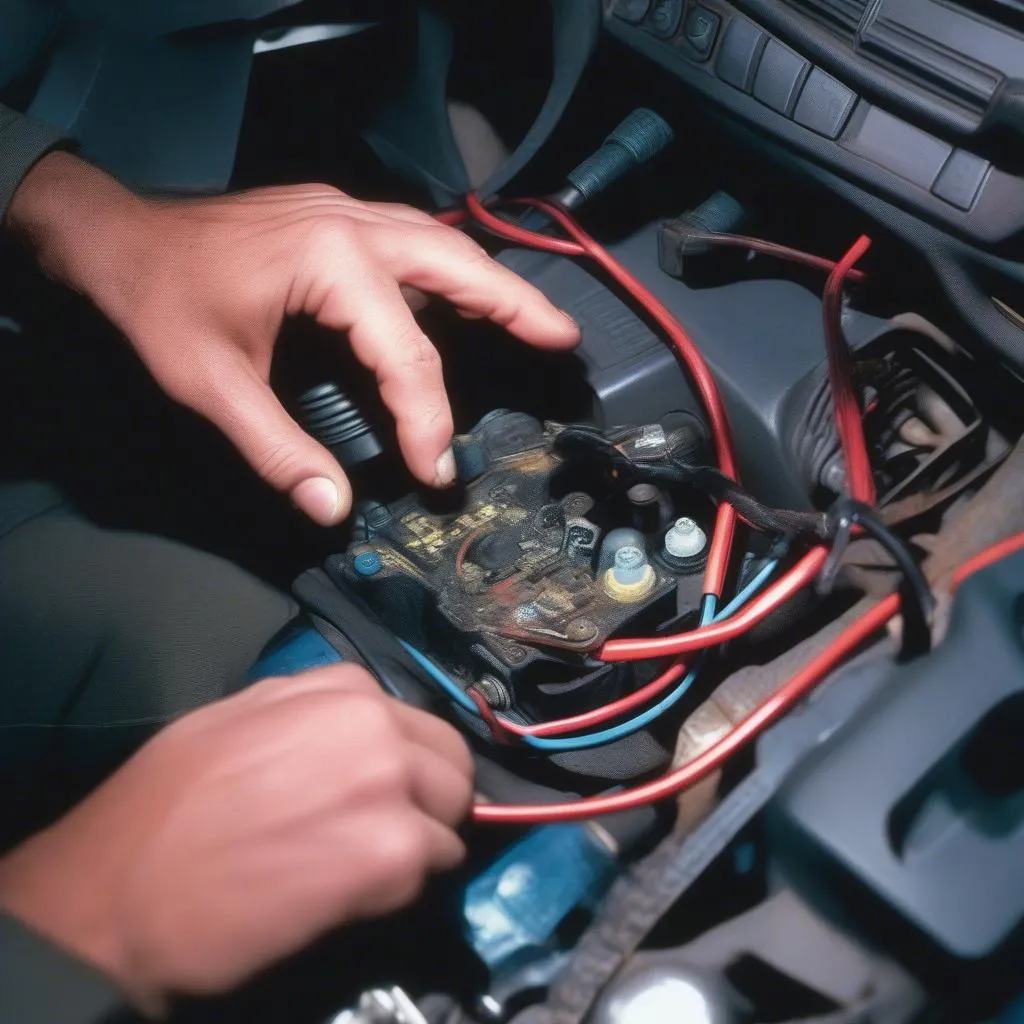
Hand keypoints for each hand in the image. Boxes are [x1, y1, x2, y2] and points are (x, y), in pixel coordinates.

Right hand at [0, 665, 473, 1011]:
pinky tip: (341, 896)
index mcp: (343, 690)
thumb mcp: (239, 719)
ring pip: (448, 824)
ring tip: (351, 872)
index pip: (420, 727)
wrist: (119, 891)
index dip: (405, 768)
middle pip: (452, 770)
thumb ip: (311, 712)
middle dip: (428, 805)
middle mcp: (376, 725)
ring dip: (415, 851)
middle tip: (382, 840)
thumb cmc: (166, 804)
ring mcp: (389, 786)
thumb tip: (361, 730)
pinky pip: (429, 874)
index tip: (379, 797)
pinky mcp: (393, 854)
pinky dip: (398, 891)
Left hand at [7, 152, 578, 523]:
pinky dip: (449, 270)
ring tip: (538, 320)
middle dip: (514, 305)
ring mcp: (344, 211)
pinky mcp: (333, 217)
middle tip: (565, 341)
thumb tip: (332, 510)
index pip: (405, 351)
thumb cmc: (158, 303)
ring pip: (440, 242)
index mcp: (330, 261)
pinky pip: (411, 239)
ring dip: (490, 282)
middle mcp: (352, 224)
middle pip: (456, 263)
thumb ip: (278, 449)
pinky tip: (462, 297)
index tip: (437, 472)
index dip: (427, 418)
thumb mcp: (211, 384)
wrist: (114, 234)